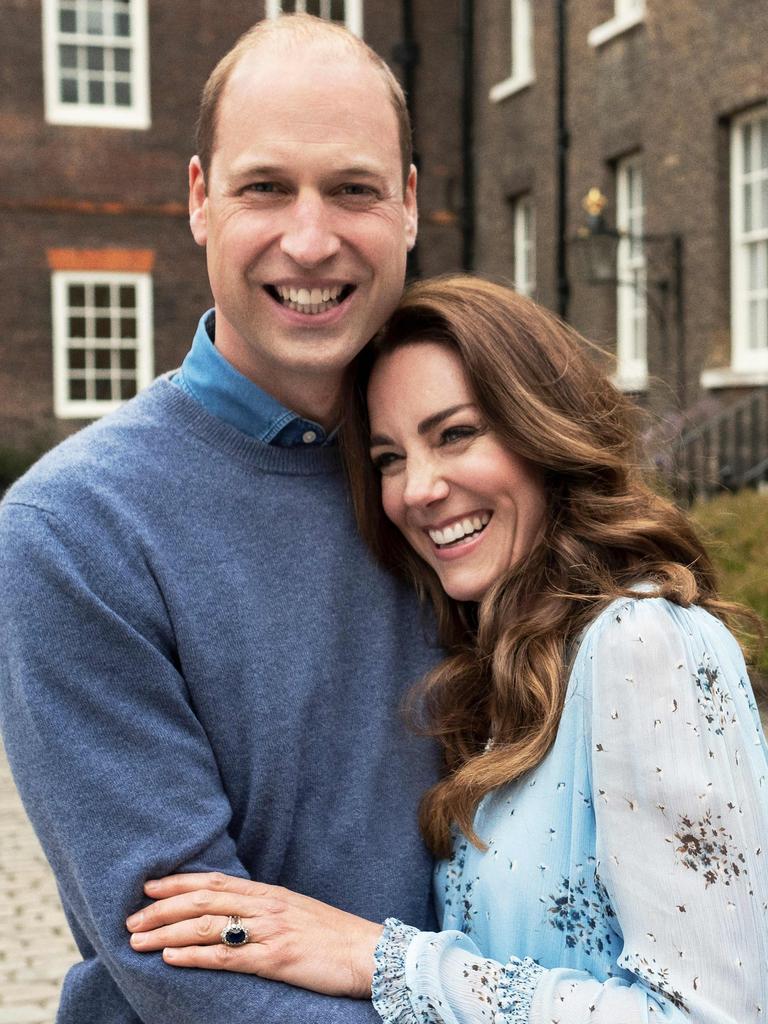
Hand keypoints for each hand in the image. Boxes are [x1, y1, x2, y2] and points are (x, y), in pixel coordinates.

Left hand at [125, 872, 383, 997]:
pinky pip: (227, 957)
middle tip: (130, 917)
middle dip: (162, 907)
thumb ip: (266, 910)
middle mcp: (266, 906)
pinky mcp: (276, 959)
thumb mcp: (297, 913)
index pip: (215, 881)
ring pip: (206, 927)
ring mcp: (269, 931)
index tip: (148, 885)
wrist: (371, 953)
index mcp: (270, 893)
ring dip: (166, 932)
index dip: (178, 881)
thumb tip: (233, 913)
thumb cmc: (334, 937)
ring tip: (137, 940)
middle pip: (203, 900)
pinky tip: (170, 959)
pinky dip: (194, 957)